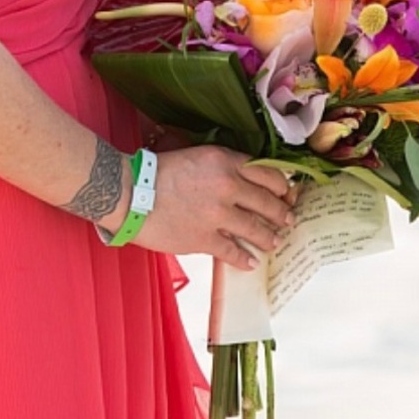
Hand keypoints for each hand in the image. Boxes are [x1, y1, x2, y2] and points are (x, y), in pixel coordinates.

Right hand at [134, 145, 296, 269]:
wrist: (130, 193)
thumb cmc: (156, 172)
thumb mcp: (196, 156)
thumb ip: (222, 167)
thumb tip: (242, 183)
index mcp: (225, 161)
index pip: (267, 173)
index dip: (282, 186)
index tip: (286, 193)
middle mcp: (227, 186)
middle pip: (268, 202)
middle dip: (282, 213)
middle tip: (288, 219)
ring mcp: (217, 215)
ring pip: (256, 229)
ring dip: (268, 237)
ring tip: (274, 241)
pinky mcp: (204, 239)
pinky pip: (233, 251)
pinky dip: (244, 259)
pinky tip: (251, 262)